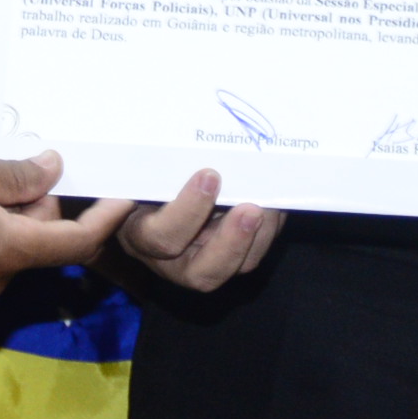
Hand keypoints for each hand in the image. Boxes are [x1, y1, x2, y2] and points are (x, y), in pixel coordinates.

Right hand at [115, 170, 283, 291]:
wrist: (152, 187)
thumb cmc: (142, 176)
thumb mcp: (140, 172)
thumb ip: (154, 168)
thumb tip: (170, 144)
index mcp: (141, 235)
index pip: (160, 237)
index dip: (186, 212)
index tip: (208, 175)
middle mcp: (171, 260)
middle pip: (203, 274)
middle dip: (232, 243)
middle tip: (252, 209)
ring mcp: (204, 261)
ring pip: (238, 266)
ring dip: (261, 234)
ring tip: (271, 199)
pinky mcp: (231, 255)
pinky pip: (255, 252)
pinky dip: (270, 227)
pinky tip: (277, 200)